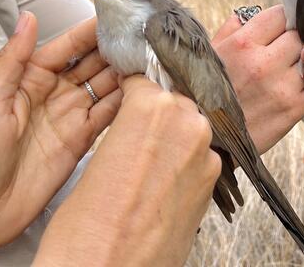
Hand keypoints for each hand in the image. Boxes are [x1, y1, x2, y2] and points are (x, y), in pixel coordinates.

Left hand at [0, 13, 120, 245]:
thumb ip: (13, 58)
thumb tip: (28, 19)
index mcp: (30, 77)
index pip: (68, 46)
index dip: (91, 32)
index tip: (116, 18)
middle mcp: (54, 92)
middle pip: (93, 63)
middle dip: (116, 49)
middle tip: (141, 38)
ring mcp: (70, 115)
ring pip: (106, 86)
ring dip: (126, 74)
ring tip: (148, 61)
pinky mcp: (81, 139)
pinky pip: (109, 115)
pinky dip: (126, 103)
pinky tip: (141, 92)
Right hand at [33, 76, 220, 266]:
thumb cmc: (88, 223)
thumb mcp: (102, 155)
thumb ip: (131, 127)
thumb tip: (144, 122)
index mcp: (152, 106)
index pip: (148, 79)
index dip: (137, 90)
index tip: (135, 96)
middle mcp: (188, 122)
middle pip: (177, 101)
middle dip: (162, 113)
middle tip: (142, 137)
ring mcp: (207, 152)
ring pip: (193, 127)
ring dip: (178, 137)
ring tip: (151, 164)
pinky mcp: (215, 180)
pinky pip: (202, 155)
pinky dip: (188, 162)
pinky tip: (165, 182)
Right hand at [212, 0, 303, 153]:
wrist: (210, 141)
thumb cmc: (206, 95)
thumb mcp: (211, 55)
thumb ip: (231, 30)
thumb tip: (247, 15)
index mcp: (242, 44)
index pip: (280, 14)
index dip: (286, 18)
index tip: (287, 25)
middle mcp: (263, 62)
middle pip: (301, 34)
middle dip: (301, 37)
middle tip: (298, 45)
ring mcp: (282, 85)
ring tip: (303, 64)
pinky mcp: (294, 108)